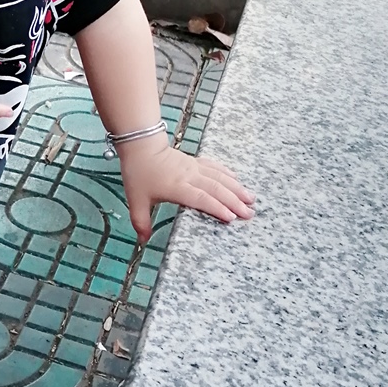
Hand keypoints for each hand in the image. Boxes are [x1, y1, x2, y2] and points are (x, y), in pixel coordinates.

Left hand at [118, 134, 254, 240]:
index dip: (216, 208)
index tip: (231, 217)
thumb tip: (143, 241)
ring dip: (236, 188)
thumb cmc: (139, 173)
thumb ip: (141, 221)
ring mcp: (194, 167)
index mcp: (176, 187)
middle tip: (249, 213)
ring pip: (219, 178)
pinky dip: (227, 174)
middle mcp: (189, 176)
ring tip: (251, 199)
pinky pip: (215, 167)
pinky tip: (237, 181)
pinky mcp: (195, 162)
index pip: (200, 198)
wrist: (141, 145)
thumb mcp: (135, 200)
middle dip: (234, 202)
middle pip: (216, 189)